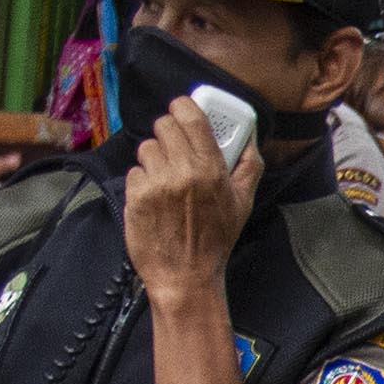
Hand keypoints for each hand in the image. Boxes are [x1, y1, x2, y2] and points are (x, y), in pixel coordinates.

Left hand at [120, 96, 261, 300]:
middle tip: (174, 149)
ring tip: (165, 179)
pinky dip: (142, 182)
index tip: (182, 111)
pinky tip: (154, 198)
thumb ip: (249, 166)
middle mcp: (183, 171)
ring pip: (147, 147)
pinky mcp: (136, 196)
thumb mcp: (243, 203)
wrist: (185, 276)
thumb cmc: (215, 240)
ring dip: (154, 159)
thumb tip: (248, 136)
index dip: (183, 107)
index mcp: (212, 168)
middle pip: (164, 125)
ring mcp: (157, 183)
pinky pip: (134, 171)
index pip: (190, 115)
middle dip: (168, 133)